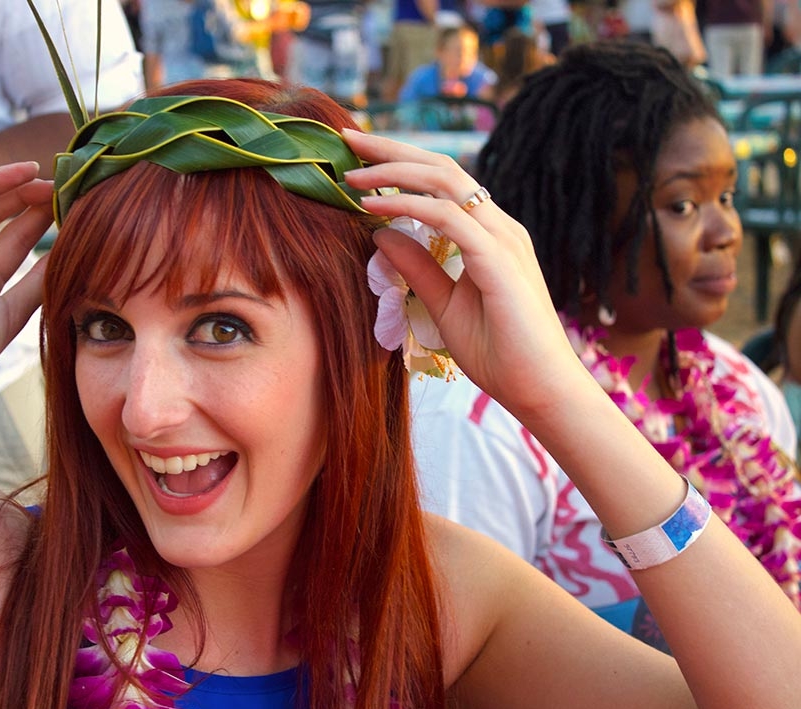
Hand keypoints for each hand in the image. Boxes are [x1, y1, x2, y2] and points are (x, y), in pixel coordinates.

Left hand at [342, 130, 586, 415]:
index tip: (356, 159)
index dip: (399, 164)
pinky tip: (374, 207)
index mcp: (489, 234)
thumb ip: (416, 267)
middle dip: (391, 149)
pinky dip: (408, 206)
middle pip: (441, 167)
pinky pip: (448, 217)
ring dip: (394, 171)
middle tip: (348, 138)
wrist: (539, 391)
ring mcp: (503, 238)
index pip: (441, 181)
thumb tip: (379, 234)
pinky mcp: (499, 258)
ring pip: (445, 181)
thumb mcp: (443, 304)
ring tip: (353, 173)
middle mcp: (498, 226)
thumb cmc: (500, 353)